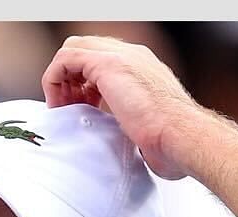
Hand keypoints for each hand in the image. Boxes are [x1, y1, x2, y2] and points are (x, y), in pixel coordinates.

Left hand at [40, 35, 199, 179]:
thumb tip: (139, 147)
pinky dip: (54, 80)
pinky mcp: (107, 64)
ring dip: (61, 79)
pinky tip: (59, 105)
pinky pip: (65, 59)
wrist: (183, 138)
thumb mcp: (152, 130)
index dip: (87, 83)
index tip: (84, 110)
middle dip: (72, 77)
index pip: (105, 62)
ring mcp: (121, 57)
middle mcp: (134, 57)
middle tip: (69, 107)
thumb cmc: (174, 144)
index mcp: (146, 70)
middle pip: (86, 49)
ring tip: (61, 108)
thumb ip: (138, 126)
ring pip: (73, 50)